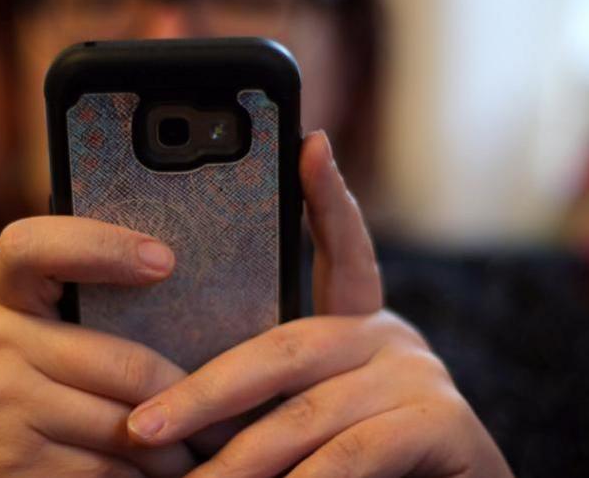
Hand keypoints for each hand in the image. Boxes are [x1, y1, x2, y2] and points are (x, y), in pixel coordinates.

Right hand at [0, 217, 197, 477]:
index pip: (38, 245)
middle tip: (230, 411)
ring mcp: (0, 407)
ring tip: (203, 448)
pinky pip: (111, 472)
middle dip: (192, 399)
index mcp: (1, 298)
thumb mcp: (10, 338)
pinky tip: (158, 476)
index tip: (164, 260)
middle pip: (129, 365)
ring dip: (178, 448)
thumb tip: (171, 288)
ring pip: (131, 427)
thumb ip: (66, 312)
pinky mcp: (14, 465)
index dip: (103, 245)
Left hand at [125, 131, 512, 476]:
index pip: (341, 251)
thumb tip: (173, 406)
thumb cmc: (372, 471)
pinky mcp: (444, 425)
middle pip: (285, 348)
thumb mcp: (311, 419)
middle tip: (144, 428)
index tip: (310, 143)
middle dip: (206, 394)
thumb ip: (271, 397)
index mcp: (358, 328)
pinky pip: (353, 455)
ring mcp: (420, 377)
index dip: (326, 199)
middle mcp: (391, 339)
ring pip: (308, 413)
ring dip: (241, 460)